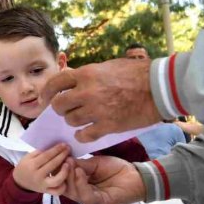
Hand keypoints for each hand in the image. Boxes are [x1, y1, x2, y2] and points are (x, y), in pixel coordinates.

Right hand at [12, 143, 70, 194]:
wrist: (20, 181)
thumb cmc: (26, 166)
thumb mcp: (28, 157)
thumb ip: (40, 152)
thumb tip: (55, 148)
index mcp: (31, 165)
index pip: (46, 156)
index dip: (56, 150)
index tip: (64, 144)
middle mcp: (37, 176)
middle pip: (53, 165)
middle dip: (62, 155)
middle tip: (68, 149)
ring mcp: (42, 185)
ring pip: (57, 180)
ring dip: (65, 171)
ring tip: (68, 164)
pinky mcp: (46, 191)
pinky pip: (57, 191)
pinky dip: (63, 186)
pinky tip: (66, 178)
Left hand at [40, 58, 159, 141]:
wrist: (160, 87)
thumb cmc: (136, 73)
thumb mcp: (107, 67)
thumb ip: (87, 75)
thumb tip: (71, 81)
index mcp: (86, 74)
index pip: (54, 83)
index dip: (46, 92)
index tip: (43, 99)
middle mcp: (87, 92)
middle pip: (58, 105)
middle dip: (60, 109)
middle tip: (67, 110)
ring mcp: (97, 110)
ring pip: (70, 120)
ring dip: (73, 121)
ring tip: (82, 119)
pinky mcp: (108, 125)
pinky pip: (84, 135)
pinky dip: (83, 136)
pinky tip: (86, 133)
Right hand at [60, 155, 145, 203]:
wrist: (136, 176)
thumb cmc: (115, 169)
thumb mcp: (93, 163)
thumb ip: (79, 165)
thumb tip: (62, 160)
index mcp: (79, 185)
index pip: (62, 180)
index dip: (57, 170)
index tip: (55, 156)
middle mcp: (81, 195)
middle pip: (64, 187)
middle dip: (61, 173)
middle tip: (62, 160)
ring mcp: (89, 201)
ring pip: (72, 193)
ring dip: (69, 178)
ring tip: (70, 164)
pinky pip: (85, 196)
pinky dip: (80, 184)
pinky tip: (79, 172)